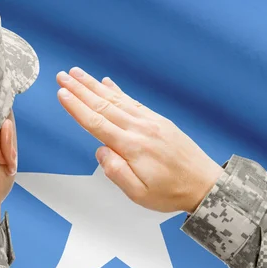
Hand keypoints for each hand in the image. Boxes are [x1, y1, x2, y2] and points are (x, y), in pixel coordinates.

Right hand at [56, 67, 223, 213]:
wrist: (205, 184)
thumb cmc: (171, 192)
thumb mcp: (139, 194)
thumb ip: (116, 172)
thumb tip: (100, 151)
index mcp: (132, 147)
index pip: (97, 123)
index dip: (77, 108)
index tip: (62, 93)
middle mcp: (140, 129)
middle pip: (103, 105)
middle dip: (80, 90)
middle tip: (62, 76)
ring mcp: (151, 122)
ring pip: (116, 100)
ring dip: (94, 86)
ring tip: (78, 73)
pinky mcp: (159, 121)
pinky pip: (134, 101)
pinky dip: (118, 91)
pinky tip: (108, 83)